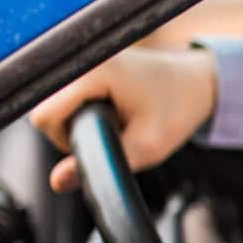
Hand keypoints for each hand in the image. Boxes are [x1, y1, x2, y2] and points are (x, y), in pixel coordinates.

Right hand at [29, 46, 217, 191]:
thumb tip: (57, 182)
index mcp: (93, 72)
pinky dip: (83, 111)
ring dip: (78, 123)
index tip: (104, 139)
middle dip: (73, 132)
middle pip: (46, 112)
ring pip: (54, 106)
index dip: (66, 140)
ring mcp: (83, 60)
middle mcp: (82, 60)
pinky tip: (110, 111)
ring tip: (116, 120)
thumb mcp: (148, 146)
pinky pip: (65, 98)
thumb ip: (103, 165)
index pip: (44, 117)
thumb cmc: (177, 108)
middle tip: (115, 131)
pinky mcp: (86, 65)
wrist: (197, 82)